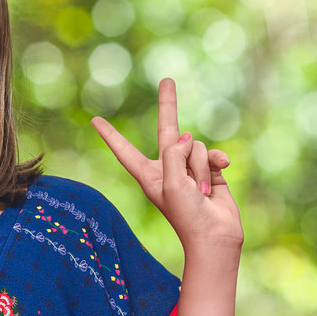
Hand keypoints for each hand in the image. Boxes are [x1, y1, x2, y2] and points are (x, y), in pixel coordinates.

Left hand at [91, 78, 242, 250]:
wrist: (215, 235)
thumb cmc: (187, 214)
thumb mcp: (171, 181)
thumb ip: (174, 153)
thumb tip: (185, 138)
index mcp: (148, 174)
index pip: (125, 150)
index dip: (111, 135)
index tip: (95, 120)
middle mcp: (167, 167)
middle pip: (168, 129)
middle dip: (168, 104)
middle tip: (167, 80)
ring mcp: (189, 168)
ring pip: (195, 145)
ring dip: (200, 166)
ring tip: (201, 190)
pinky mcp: (210, 170)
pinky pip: (212, 153)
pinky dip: (216, 161)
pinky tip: (222, 170)